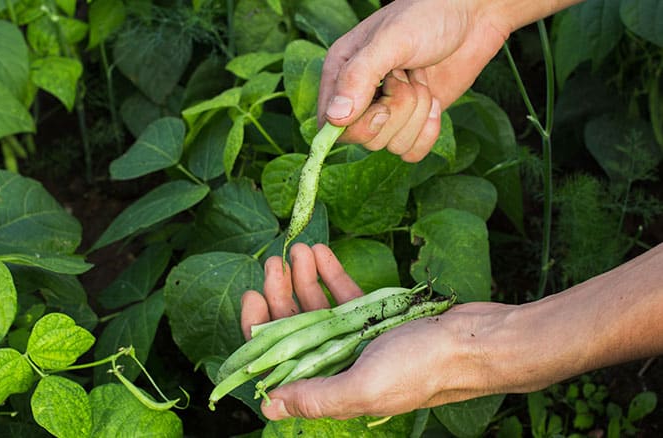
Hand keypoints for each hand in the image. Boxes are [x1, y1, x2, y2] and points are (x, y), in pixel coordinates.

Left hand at [240, 243, 513, 419]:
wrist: (479, 341)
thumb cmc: (424, 368)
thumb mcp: (364, 387)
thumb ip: (315, 396)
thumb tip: (269, 405)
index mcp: (333, 388)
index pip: (280, 361)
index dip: (260, 330)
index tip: (253, 295)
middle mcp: (341, 364)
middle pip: (296, 329)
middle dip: (281, 294)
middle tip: (275, 261)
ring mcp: (359, 338)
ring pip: (320, 308)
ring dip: (305, 278)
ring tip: (298, 249)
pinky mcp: (378, 317)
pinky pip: (346, 296)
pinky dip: (332, 275)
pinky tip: (322, 253)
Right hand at [318, 0, 509, 161]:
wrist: (472, 17)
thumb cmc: (427, 16)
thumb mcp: (390, 41)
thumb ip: (358, 77)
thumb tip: (335, 118)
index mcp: (340, 74)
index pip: (329, 124)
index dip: (358, 125)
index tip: (382, 106)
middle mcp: (360, 97)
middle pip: (366, 139)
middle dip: (397, 111)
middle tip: (407, 76)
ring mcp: (388, 113)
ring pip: (393, 146)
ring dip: (417, 114)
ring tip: (422, 80)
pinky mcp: (413, 123)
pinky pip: (412, 153)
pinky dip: (428, 131)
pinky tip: (435, 102)